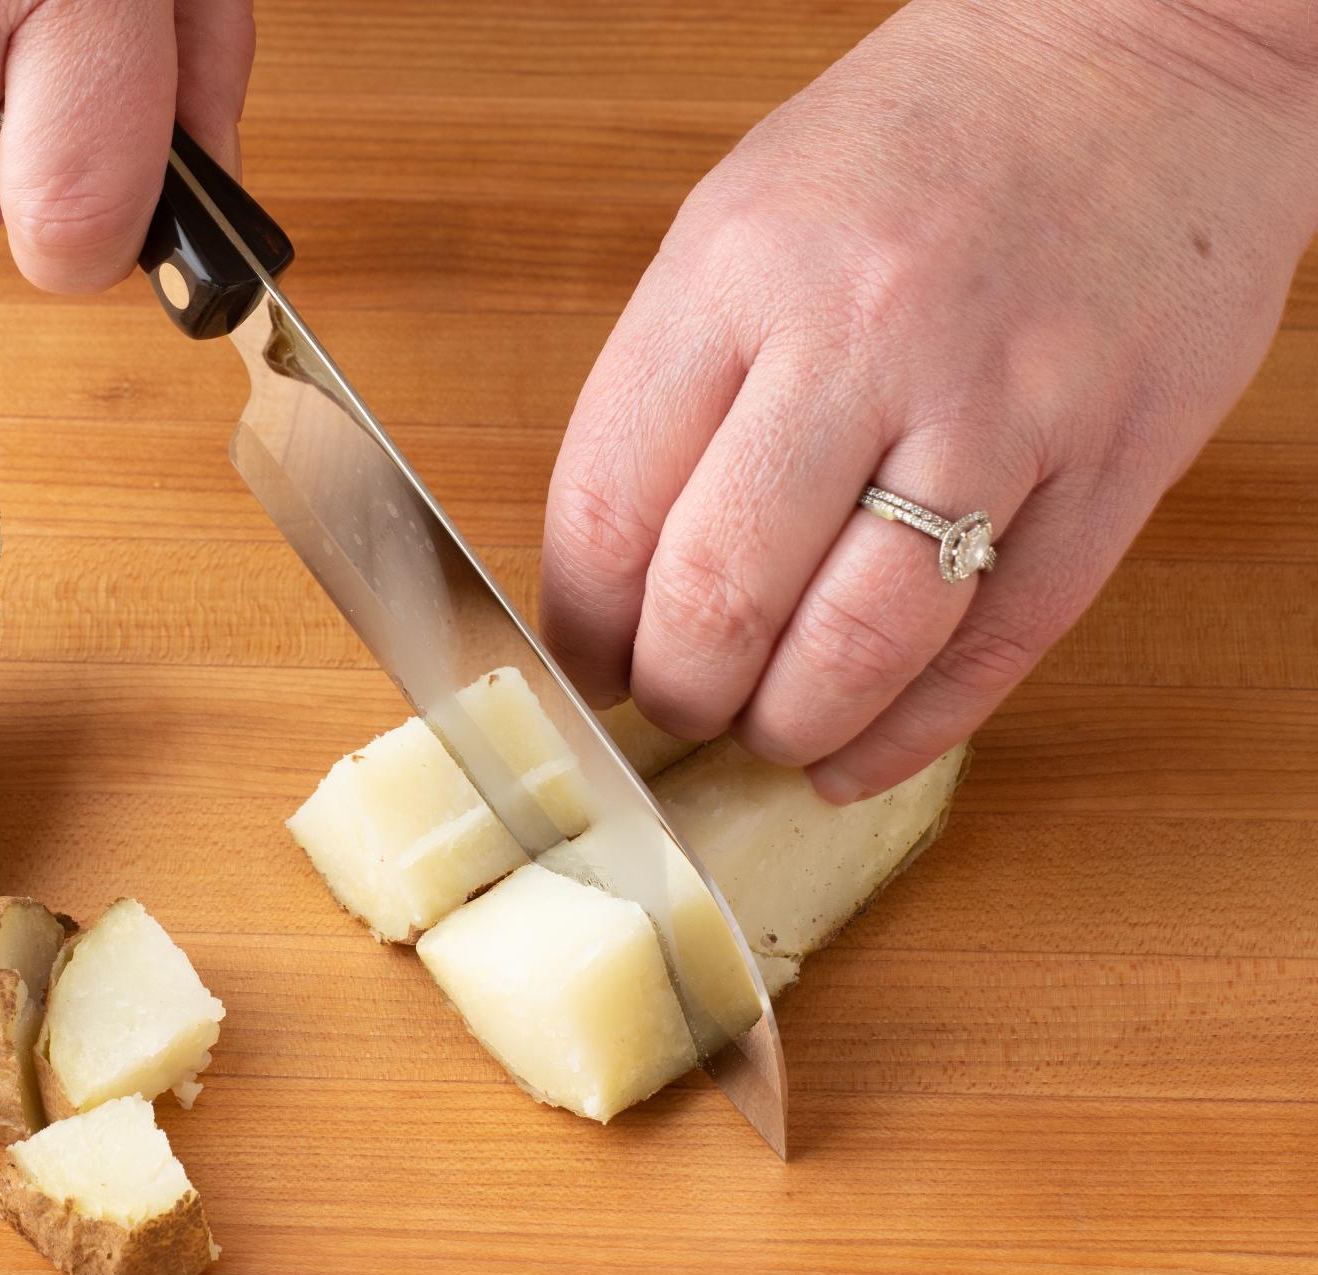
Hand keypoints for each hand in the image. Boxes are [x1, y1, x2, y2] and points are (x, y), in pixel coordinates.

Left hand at [539, 0, 1317, 801]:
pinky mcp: (1114, 463)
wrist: (1141, 55)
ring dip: (786, 727)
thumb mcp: (741, 221)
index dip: (582, 627)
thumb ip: (673, 388)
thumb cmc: (918, 145)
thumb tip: (610, 575)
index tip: (587, 663)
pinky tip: (857, 756)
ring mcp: (1001, 406)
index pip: (611, 510)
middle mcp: (862, 338)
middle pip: (721, 597)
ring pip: (859, 647)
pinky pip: (997, 645)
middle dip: (677, 693)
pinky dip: (912, 733)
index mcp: (736, 273)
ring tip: (765, 730)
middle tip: (676, 704)